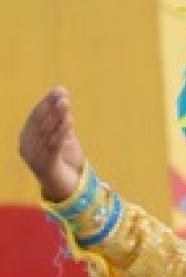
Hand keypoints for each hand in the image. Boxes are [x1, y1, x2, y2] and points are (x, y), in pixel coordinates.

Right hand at [18, 87, 85, 202]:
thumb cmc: (64, 159)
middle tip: (62, 94)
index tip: (60, 89)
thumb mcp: (63, 136)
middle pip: (39, 122)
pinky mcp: (45, 166)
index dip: (47, 102)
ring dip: (57, 117)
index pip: (36, 115)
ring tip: (66, 104)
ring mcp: (34, 157)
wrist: (68, 186)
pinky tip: (69, 121)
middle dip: (51, 107)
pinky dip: (61, 132)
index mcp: (27, 137)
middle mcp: (26, 146)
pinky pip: (53, 146)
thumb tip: (62, 96)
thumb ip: (61, 120)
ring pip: (46, 133)